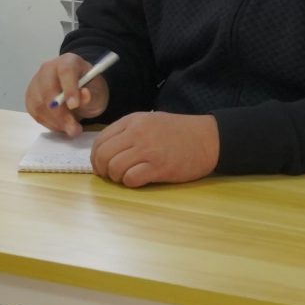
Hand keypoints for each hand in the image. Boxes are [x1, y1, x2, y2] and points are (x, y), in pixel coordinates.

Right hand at [26, 52, 109, 134]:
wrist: (81, 89)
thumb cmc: (90, 88)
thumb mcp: (97, 91)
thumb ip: (91, 95)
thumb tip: (84, 94)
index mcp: (68, 61)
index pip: (66, 71)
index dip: (69, 88)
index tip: (75, 106)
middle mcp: (49, 68)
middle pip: (48, 89)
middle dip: (60, 113)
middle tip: (74, 129)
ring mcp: (36, 81)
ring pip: (39, 103)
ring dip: (54, 122)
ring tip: (70, 129)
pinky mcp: (30, 96)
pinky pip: (35, 112)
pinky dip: (47, 123)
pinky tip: (60, 126)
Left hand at [90, 111, 219, 188]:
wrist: (208, 139)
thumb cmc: (179, 132)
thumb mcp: (151, 121)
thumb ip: (129, 132)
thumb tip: (107, 150)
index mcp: (132, 121)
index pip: (100, 140)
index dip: (96, 157)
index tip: (101, 165)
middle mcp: (137, 134)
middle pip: (103, 155)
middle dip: (102, 170)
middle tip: (110, 175)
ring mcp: (147, 150)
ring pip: (114, 168)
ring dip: (117, 177)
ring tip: (127, 177)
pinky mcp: (158, 167)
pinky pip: (131, 179)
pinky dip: (131, 183)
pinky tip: (140, 179)